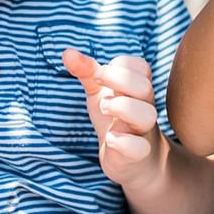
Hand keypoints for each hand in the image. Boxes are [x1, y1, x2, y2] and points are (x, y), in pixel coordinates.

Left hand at [62, 48, 162, 187]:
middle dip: (121, 81)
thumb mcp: (99, 92)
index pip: (139, 66)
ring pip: (147, 115)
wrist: (132, 161)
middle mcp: (144, 107)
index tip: (99, 74)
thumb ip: (87, 71)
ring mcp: (142, 132)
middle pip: (145, 87)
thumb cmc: (115, 119)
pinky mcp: (137, 155)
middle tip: (98, 85)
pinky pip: (139, 148)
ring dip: (124, 108)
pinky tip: (110, 138)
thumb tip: (67, 52)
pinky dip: (125, 142)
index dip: (119, 66)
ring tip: (104, 108)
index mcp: (137, 88)